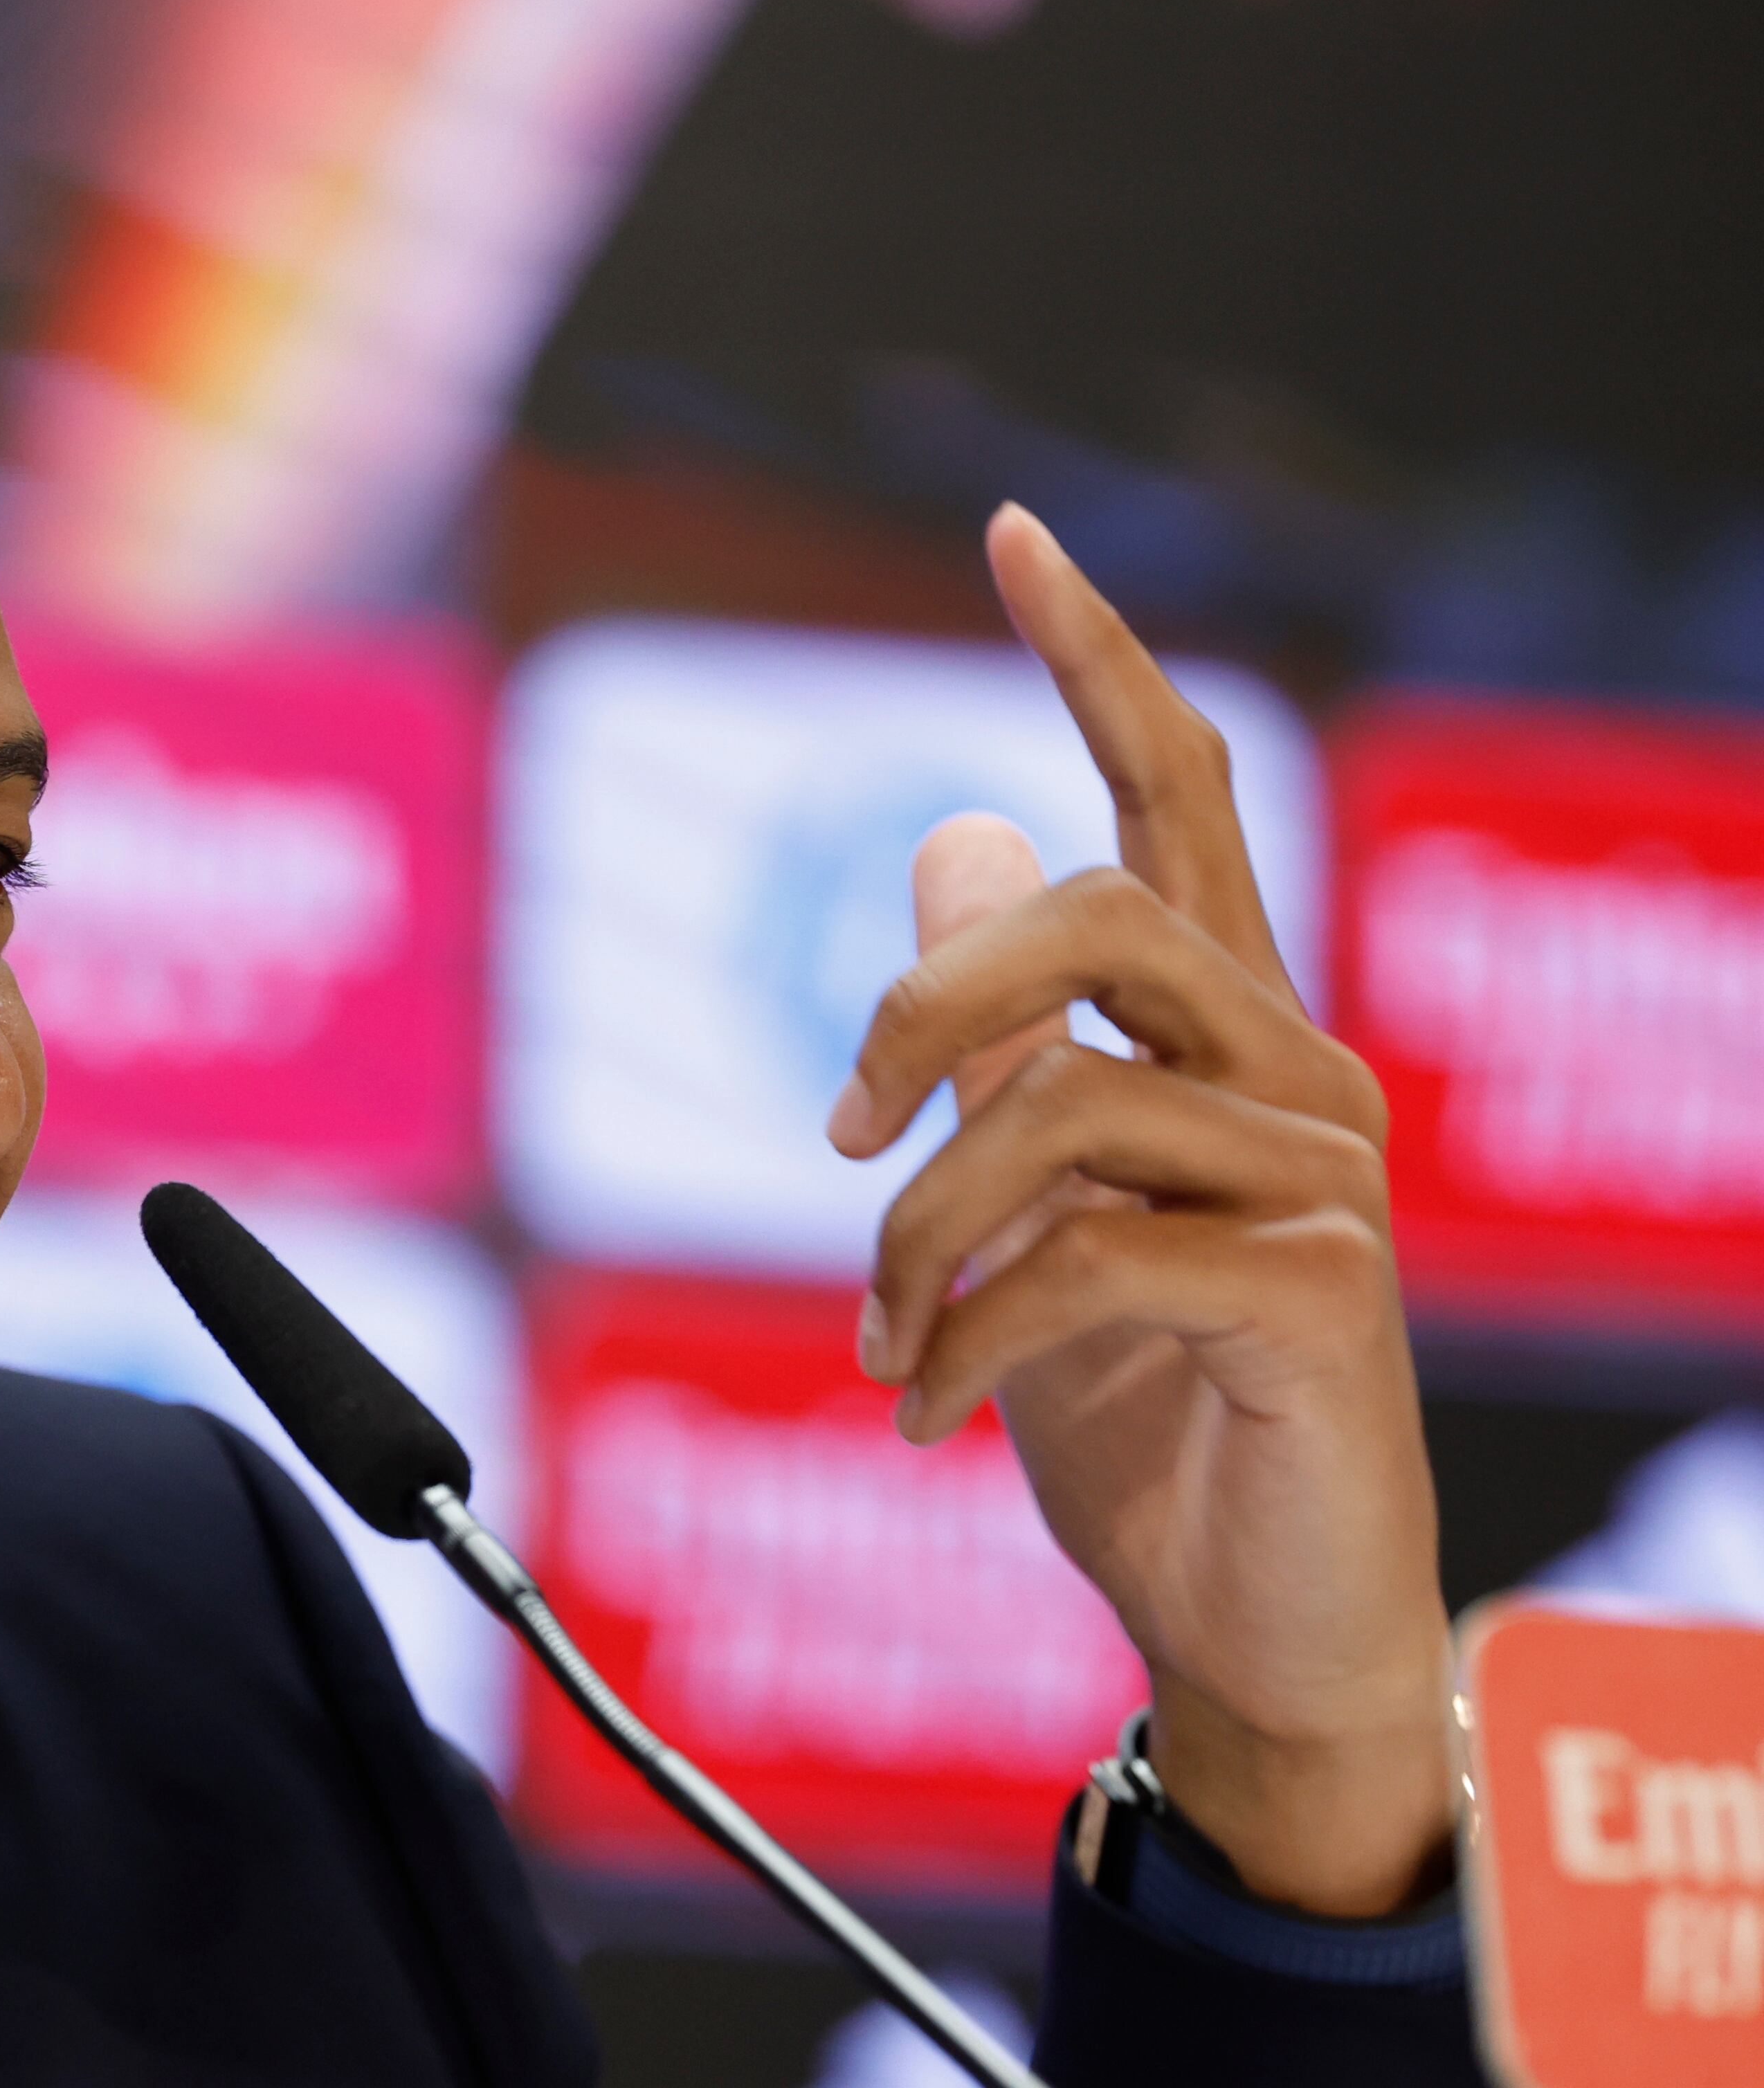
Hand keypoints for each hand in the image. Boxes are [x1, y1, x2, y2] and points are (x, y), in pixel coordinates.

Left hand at [828, 505, 1454, 1916]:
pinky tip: (923, 1417)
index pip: (1173, 790)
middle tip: (834, 1134)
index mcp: (1223, 1029)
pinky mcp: (1320, 1298)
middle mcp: (1294, 1070)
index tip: (1009, 529)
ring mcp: (1322, 1180)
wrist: (1253, 1626)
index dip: (1092, 653)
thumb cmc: (1142, 1412)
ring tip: (879, 1344)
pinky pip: (1088, 1258)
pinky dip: (965, 1338)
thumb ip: (1005, 1034)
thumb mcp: (1037, 1202)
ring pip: (1062, 1108)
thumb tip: (948, 831)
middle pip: (1092, 916)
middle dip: (923, 1008)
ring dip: (916, 1234)